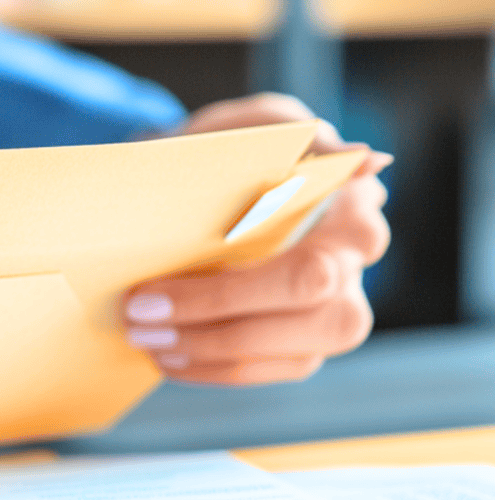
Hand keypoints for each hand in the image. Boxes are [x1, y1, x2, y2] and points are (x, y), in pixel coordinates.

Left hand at [123, 93, 391, 384]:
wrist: (202, 187)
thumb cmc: (227, 154)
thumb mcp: (247, 128)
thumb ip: (286, 134)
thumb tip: (360, 158)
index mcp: (349, 201)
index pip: (326, 251)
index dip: (246, 276)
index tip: (162, 282)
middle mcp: (354, 261)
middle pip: (308, 303)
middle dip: (215, 310)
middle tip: (139, 311)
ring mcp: (335, 310)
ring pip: (293, 351)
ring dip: (209, 348)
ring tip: (143, 337)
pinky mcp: (305, 347)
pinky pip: (270, 371)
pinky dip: (213, 369)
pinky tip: (167, 358)